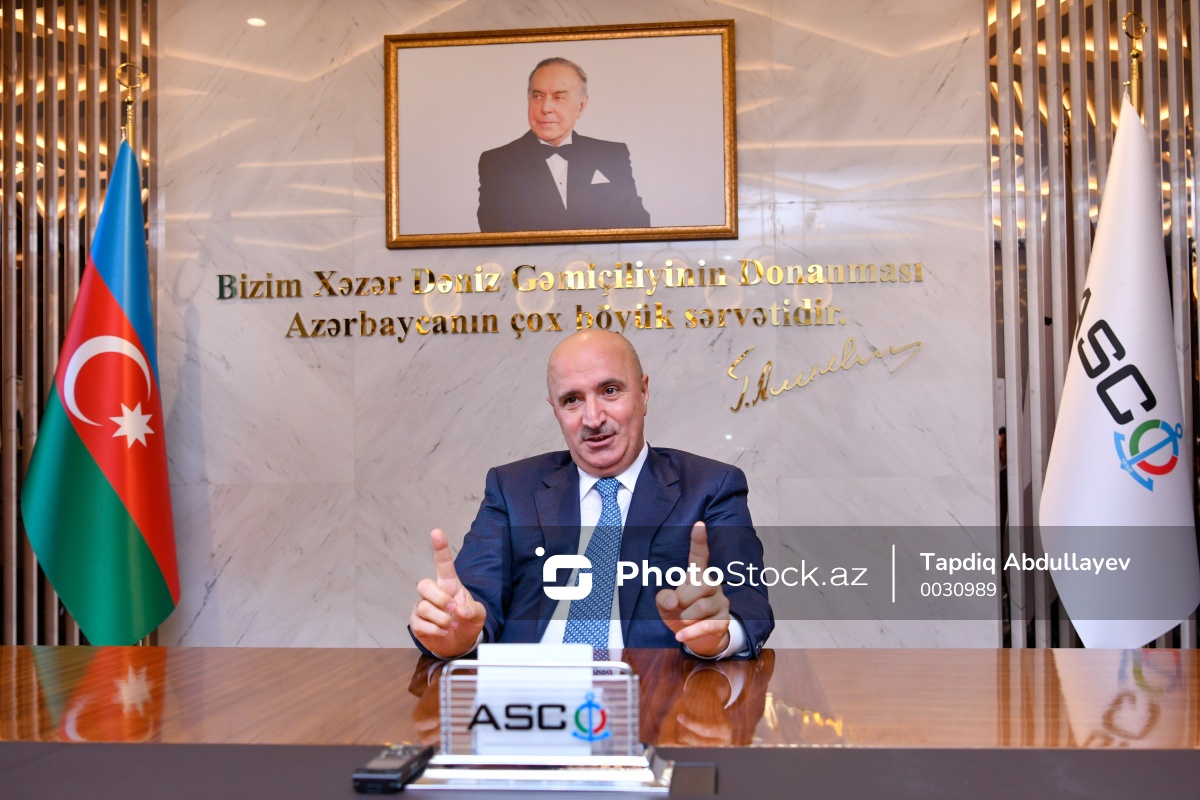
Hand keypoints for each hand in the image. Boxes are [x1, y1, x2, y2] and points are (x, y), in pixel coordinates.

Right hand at [409, 529, 486, 658]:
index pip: (443, 564)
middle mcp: (434, 593)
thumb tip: (461, 611)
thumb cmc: (467, 622)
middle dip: (439, 598)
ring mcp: (422, 607)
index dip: (440, 548)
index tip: (436, 532)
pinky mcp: (416, 622)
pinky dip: (434, 630)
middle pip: (423, 584)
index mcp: (450, 584)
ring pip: (423, 606)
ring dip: (441, 619)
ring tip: (451, 625)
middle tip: (453, 610)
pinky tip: (442, 631)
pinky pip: (419, 623)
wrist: (460, 643)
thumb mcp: (479, 615)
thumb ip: (474, 611)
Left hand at [655, 522, 730, 657]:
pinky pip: (707, 625)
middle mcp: (712, 585)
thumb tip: (672, 601)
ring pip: (701, 606)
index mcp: (697, 576)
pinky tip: (680, 636)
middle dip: (683, 598)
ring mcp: (721, 602)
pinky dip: (690, 633)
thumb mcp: (666, 606)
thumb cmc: (681, 614)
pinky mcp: (724, 621)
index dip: (699, 540)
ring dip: (686, 617)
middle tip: (679, 608)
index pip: (700, 556)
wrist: (698, 639)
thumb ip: (663, 599)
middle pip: (700, 585)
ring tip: (682, 621)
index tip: (699, 524)